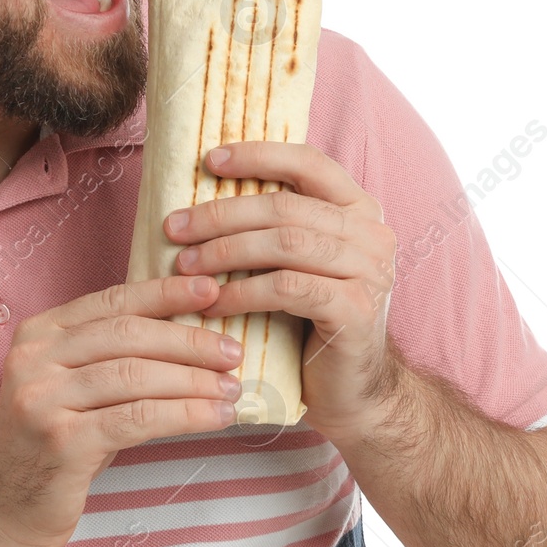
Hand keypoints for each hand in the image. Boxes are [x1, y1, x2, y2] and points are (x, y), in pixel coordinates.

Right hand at [0, 274, 245, 546]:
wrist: (5, 513)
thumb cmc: (53, 449)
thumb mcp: (73, 391)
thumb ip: (112, 358)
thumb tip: (189, 336)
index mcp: (38, 334)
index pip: (112, 301)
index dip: (165, 293)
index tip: (211, 291)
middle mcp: (34, 360)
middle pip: (128, 335)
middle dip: (189, 341)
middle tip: (232, 353)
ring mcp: (43, 399)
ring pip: (137, 375)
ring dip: (194, 381)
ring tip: (232, 389)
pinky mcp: (63, 441)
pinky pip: (138, 418)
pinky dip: (185, 414)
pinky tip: (215, 417)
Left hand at [159, 141, 400, 439]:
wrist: (352, 391)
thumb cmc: (311, 323)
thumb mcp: (296, 264)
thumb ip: (273, 228)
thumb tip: (201, 195)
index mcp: (358, 209)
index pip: (308, 162)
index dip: (258, 156)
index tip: (208, 161)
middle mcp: (372, 234)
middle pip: (285, 207)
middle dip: (221, 214)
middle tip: (174, 228)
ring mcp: (370, 272)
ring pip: (285, 244)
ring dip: (225, 252)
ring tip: (185, 266)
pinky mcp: (356, 311)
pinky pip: (287, 288)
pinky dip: (243, 292)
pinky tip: (212, 303)